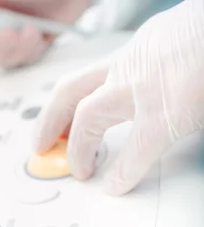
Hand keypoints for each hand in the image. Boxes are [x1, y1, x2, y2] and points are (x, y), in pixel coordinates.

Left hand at [33, 0, 203, 194]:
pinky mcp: (165, 112)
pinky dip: (122, 173)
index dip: (68, 101)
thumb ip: (167, 63)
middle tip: (42, 143)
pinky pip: (134, 151)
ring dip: (77, 147)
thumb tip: (172, 82)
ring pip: (87, 116)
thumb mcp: (184, 40)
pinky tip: (115, 186)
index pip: (91, 76)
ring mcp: (144, 86)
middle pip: (70, 91)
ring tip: (78, 170)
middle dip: (49, 120)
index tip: (61, 117)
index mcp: (140, 48)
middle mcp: (133, 63)